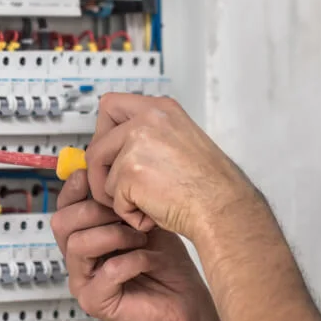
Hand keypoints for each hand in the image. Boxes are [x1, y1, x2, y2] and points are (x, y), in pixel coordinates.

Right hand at [51, 169, 218, 320]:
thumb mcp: (145, 221)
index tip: (91, 175)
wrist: (188, 302)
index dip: (74, 189)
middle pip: (61, 223)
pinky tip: (150, 258)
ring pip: (77, 244)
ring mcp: (84, 282)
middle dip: (94, 209)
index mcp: (87, 238)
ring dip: (114, 234)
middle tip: (125, 212)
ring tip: (141, 236)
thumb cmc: (169, 265)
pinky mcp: (96, 302)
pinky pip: (107, 271)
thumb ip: (125, 201)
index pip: (64, 208)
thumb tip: (115, 168)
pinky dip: (133, 260)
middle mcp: (80, 260)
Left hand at [83, 94, 264, 240]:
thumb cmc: (210, 184)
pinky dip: (130, 214)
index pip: (110, 105)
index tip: (109, 153)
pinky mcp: (130, 172)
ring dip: (118, 197)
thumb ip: (149, 136)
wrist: (223, 206)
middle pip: (96, 143)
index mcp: (160, 109)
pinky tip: (153, 214)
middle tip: (117, 189)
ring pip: (102, 175)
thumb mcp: (181, 141)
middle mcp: (147, 120)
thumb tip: (116, 149)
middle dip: (100, 171)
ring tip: (146, 204)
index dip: (103, 133)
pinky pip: (113, 200)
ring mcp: (137, 144)